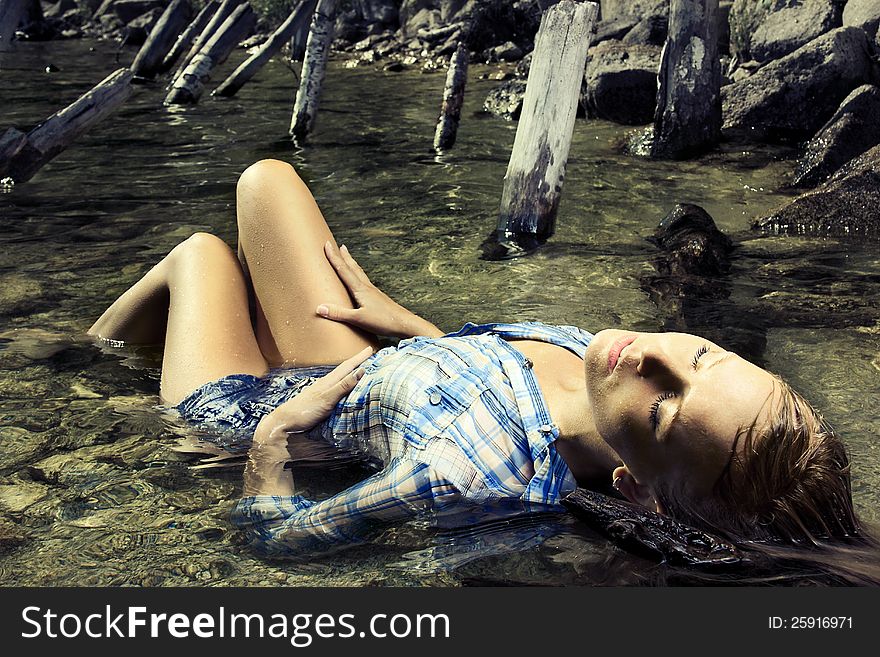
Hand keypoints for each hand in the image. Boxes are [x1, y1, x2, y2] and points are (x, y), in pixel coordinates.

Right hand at [244, 346, 372, 496]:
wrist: (283, 422)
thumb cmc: (300, 416)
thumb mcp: (321, 405)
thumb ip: (332, 397)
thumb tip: (343, 392)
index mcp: (324, 385)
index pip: (343, 371)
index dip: (354, 363)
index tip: (366, 354)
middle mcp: (324, 385)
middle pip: (344, 368)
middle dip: (358, 359)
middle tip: (370, 349)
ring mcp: (324, 391)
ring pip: (343, 374)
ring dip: (356, 364)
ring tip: (369, 357)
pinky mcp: (324, 399)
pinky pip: (340, 387)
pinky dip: (350, 379)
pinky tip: (360, 373)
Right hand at [316, 241, 442, 338]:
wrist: (404, 323)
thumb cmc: (383, 321)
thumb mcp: (358, 319)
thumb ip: (339, 313)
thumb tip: (319, 308)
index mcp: (360, 289)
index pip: (343, 270)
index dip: (334, 257)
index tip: (327, 244)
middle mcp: (367, 287)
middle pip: (353, 268)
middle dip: (344, 256)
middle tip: (338, 245)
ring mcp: (373, 292)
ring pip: (359, 273)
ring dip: (352, 264)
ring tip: (348, 257)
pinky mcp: (377, 298)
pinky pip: (364, 281)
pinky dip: (358, 275)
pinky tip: (360, 281)